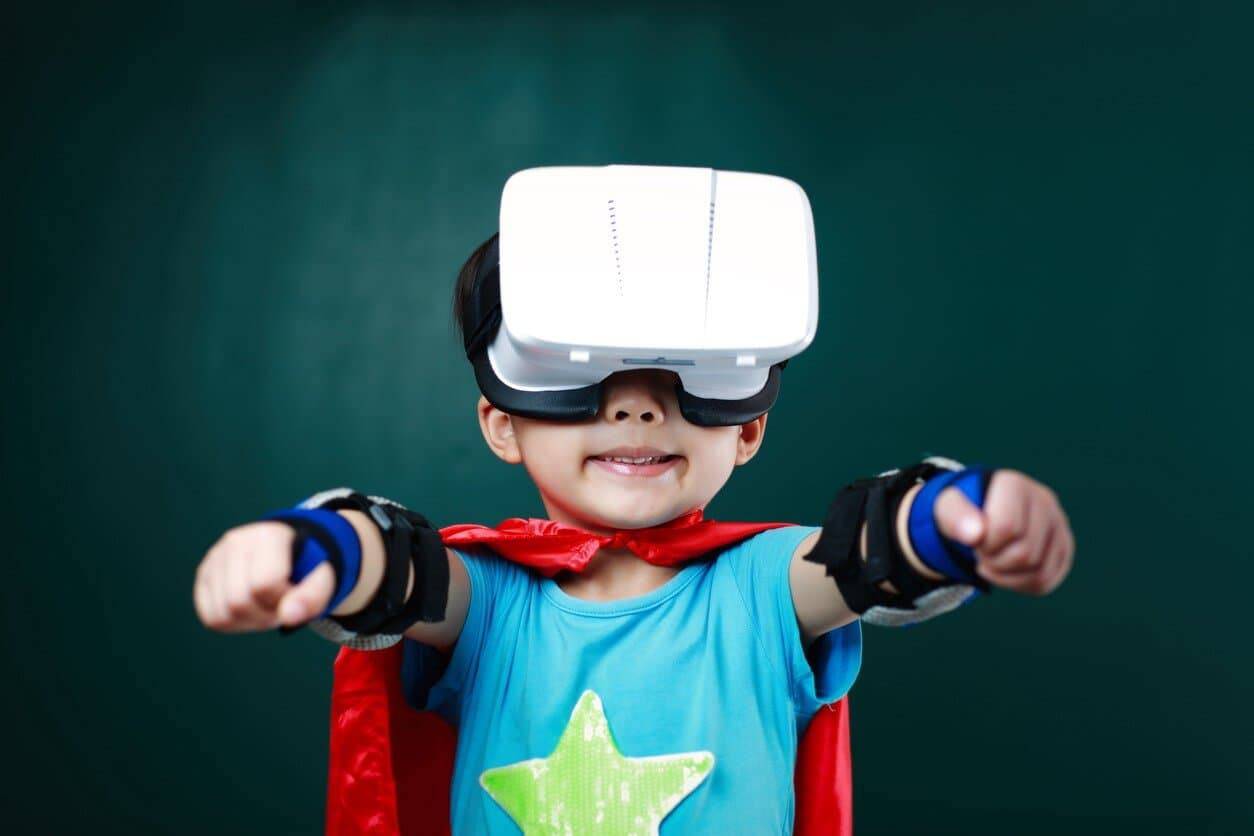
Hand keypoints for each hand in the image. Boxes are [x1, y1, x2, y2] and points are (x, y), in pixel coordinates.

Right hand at [193, 522, 335, 631]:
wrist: (290, 555)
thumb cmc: (307, 569)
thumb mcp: (322, 580)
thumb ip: (313, 597)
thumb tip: (289, 616)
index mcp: (268, 535)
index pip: (264, 584)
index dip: (283, 599)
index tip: (294, 591)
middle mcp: (235, 541)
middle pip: (238, 603)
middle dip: (266, 614)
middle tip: (281, 604)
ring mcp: (215, 557)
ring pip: (222, 615)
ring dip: (251, 622)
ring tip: (267, 605)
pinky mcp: (204, 575)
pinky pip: (211, 618)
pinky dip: (234, 624)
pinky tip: (252, 609)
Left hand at [933, 470, 1073, 594]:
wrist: (978, 514)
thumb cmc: (963, 511)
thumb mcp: (948, 509)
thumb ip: (955, 517)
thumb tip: (975, 535)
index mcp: (1014, 485)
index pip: (1008, 528)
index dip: (985, 543)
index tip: (974, 538)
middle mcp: (1043, 500)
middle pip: (1025, 554)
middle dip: (995, 562)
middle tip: (982, 551)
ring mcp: (1058, 524)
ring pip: (1039, 572)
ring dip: (1005, 576)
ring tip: (992, 559)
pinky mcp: (1064, 547)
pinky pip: (1046, 581)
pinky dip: (1019, 585)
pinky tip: (1005, 571)